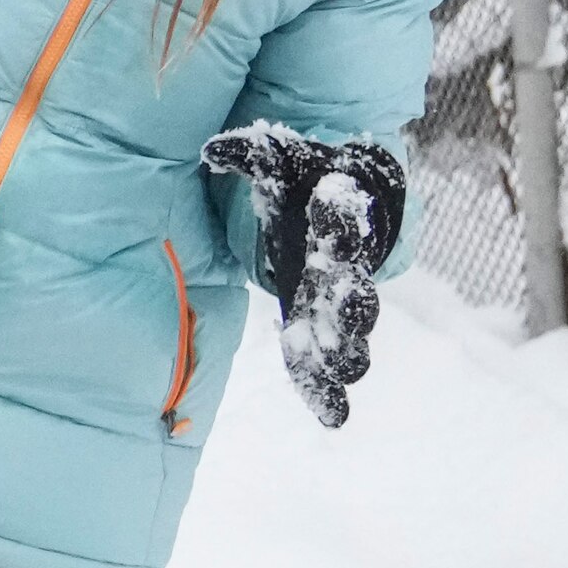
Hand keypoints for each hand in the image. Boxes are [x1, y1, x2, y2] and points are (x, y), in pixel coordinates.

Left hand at [204, 123, 407, 427]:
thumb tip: (211, 149)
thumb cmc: (309, 175)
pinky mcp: (318, 328)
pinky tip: (332, 418)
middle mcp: (345, 270)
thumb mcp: (279, 161)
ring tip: (339, 374)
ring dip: (343, 355)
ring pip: (347, 338)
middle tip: (349, 318)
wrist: (344, 192)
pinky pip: (322, 363)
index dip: (339, 217)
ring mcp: (336, 305)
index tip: (333, 207)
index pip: (344, 221)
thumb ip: (251, 155)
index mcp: (340, 222)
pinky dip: (327, 390)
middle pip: (356, 294)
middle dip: (352, 307)